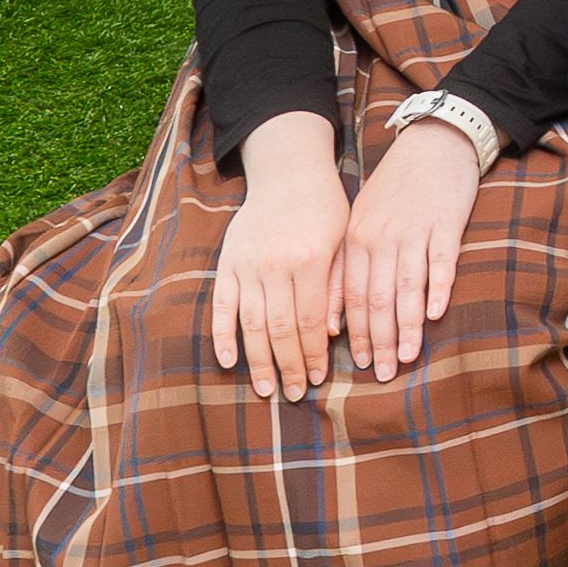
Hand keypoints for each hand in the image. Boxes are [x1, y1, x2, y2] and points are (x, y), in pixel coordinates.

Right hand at [207, 127, 348, 393]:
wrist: (288, 171)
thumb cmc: (325, 208)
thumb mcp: (345, 241)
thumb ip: (338, 286)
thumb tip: (331, 334)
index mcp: (310, 259)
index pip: (310, 320)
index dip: (313, 354)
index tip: (318, 380)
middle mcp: (276, 264)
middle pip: (280, 328)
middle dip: (289, 365)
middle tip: (294, 394)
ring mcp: (248, 264)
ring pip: (251, 323)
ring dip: (259, 360)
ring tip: (267, 388)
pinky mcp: (228, 262)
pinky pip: (222, 305)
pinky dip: (223, 335)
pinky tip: (228, 361)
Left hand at [337, 112, 484, 374]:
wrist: (432, 145)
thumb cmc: (395, 190)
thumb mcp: (360, 223)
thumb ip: (347, 268)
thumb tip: (333, 318)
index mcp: (356, 240)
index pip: (351, 296)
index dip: (355, 333)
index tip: (359, 364)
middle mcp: (380, 238)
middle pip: (377, 299)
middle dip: (379, 340)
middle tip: (383, 374)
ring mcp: (413, 231)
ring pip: (407, 287)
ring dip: (406, 326)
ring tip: (407, 356)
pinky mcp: (445, 223)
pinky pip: (441, 261)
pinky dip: (438, 287)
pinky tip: (437, 313)